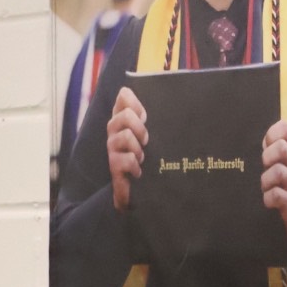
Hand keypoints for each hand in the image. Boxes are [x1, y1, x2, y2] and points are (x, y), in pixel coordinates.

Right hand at [107, 86, 148, 210]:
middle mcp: (115, 130)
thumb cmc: (151, 157)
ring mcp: (112, 148)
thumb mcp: (155, 135)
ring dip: (138, 148)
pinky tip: (138, 172)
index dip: (135, 102)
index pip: (123, 96)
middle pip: (125, 115)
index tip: (145, 117)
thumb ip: (157, 119)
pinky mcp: (113, 166)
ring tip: (142, 157)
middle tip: (146, 141)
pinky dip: (135, 166)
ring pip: (125, 135)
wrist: (139, 190)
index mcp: (124, 118)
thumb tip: (174, 103)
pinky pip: (125, 159)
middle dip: (140, 127)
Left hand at [261, 120, 286, 255]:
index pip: (285, 135)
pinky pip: (277, 196)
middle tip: (266, 165)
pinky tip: (270, 201)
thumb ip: (276, 147)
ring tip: (266, 187)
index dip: (275, 132)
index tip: (270, 140)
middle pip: (284, 149)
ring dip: (267, 179)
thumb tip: (273, 128)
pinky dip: (269, 198)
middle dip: (270, 154)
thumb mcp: (286, 165)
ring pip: (279, 172)